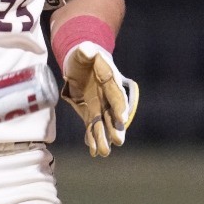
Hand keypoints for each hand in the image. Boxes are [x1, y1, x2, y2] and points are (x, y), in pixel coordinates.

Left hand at [61, 41, 138, 157]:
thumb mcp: (83, 50)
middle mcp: (108, 96)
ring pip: (103, 123)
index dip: (119, 106)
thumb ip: (86, 51)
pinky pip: (92, 126)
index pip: (116, 94)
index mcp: (111, 79)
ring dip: (103, 137)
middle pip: (113, 113)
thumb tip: (87, 50)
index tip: (122, 118)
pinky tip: (93, 151)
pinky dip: (92, 138)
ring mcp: (100, 105)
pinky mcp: (91, 111)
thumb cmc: (85, 54)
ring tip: (103, 152)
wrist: (81, 62)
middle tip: (118, 141)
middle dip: (115, 128)